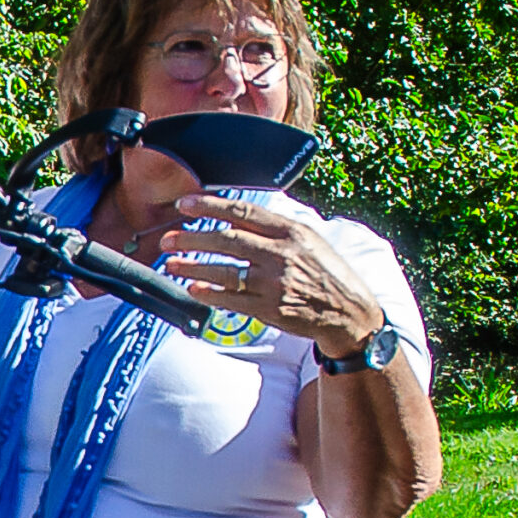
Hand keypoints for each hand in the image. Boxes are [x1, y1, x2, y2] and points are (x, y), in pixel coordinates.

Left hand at [154, 190, 384, 359]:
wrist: (348, 312)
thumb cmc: (327, 273)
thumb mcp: (310, 239)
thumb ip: (275, 228)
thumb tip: (239, 215)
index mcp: (291, 231)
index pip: (243, 212)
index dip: (210, 206)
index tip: (185, 205)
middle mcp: (282, 254)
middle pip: (226, 240)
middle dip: (191, 238)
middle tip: (168, 239)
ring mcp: (274, 283)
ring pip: (223, 271)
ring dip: (192, 267)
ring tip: (171, 264)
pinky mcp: (269, 308)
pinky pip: (230, 299)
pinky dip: (208, 293)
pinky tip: (193, 288)